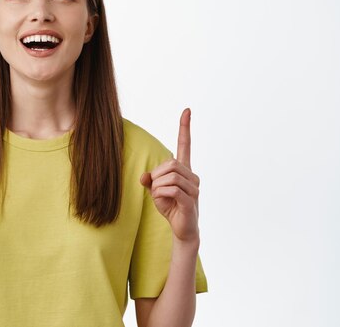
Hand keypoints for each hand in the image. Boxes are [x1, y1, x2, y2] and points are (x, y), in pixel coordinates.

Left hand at [140, 108, 199, 243]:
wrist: (182, 229)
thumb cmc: (170, 207)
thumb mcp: (155, 191)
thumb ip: (150, 180)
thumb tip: (145, 176)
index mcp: (184, 170)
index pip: (185, 144)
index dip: (185, 128)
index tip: (187, 110)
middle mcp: (192, 176)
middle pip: (170, 164)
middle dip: (157, 176)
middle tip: (155, 189)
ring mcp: (194, 188)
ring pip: (170, 177)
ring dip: (158, 187)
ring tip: (160, 197)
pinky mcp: (191, 201)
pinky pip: (172, 190)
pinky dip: (161, 194)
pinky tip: (163, 201)